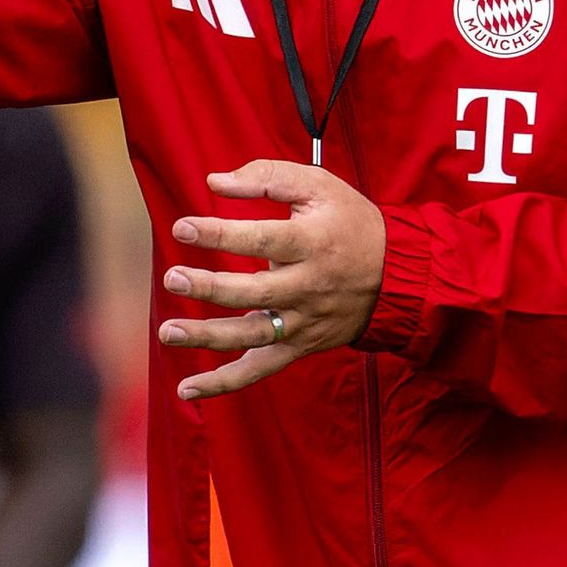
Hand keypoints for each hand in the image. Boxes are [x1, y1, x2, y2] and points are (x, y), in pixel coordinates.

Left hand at [159, 159, 386, 399]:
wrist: (398, 275)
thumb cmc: (350, 223)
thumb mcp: (319, 186)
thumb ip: (267, 177)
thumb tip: (215, 182)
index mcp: (313, 243)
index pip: (262, 239)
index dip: (220, 234)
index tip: (182, 227)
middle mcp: (308, 286)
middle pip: (253, 292)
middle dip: (209, 288)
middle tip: (172, 279)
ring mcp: (303, 321)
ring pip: (252, 335)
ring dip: (207, 337)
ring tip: (168, 333)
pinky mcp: (300, 346)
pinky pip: (260, 369)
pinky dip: (224, 383)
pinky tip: (188, 389)